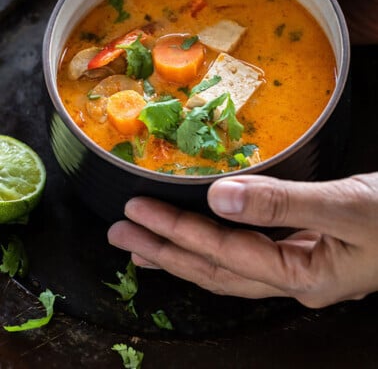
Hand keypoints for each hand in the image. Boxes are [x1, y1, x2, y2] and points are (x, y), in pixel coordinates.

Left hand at [108, 172, 377, 307]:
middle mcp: (294, 281)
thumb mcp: (345, 206)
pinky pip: (244, 255)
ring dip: (183, 255)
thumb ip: (285, 203)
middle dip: (166, 252)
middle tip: (121, 235)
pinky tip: (199, 240)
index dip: (179, 233)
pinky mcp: (302, 253)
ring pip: (227, 269)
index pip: (225, 255)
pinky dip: (213, 247)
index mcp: (304, 276)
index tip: (139, 213)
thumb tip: (220, 196)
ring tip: (142, 248)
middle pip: (216, 272)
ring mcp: (298, 270)